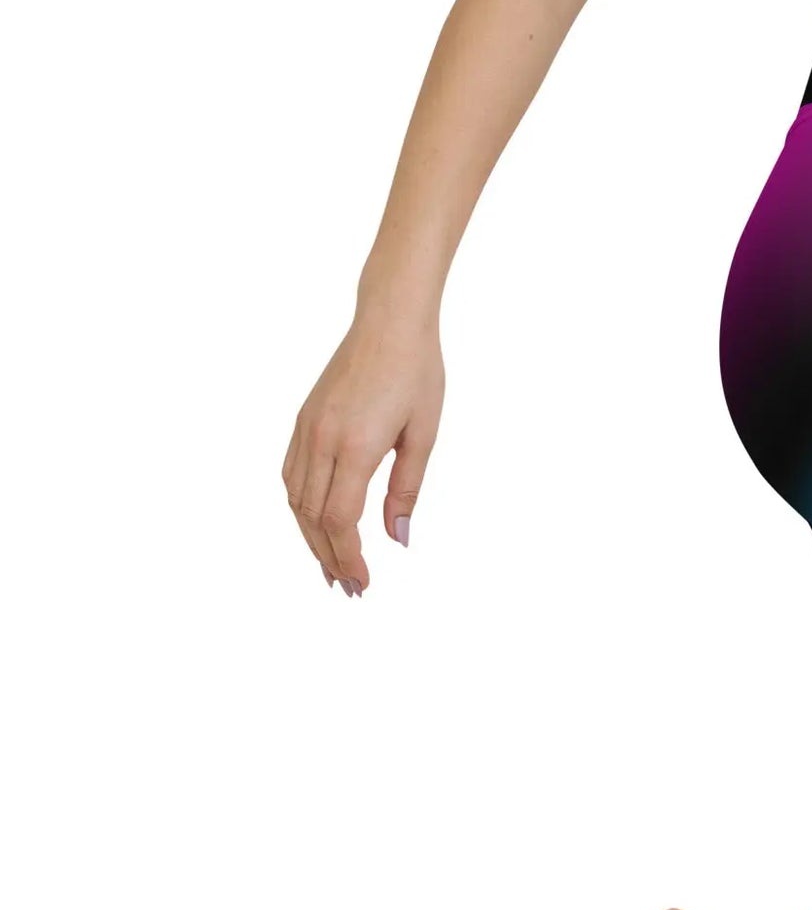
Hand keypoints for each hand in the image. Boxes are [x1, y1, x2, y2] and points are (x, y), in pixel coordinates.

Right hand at [283, 311, 444, 594]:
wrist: (389, 320)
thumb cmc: (416, 374)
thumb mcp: (422, 436)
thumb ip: (406, 489)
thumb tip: (398, 538)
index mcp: (355, 444)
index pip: (340, 518)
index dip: (348, 556)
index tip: (362, 584)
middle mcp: (322, 437)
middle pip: (313, 516)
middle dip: (328, 557)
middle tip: (347, 589)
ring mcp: (307, 427)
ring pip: (296, 498)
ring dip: (311, 537)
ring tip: (331, 566)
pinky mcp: (304, 419)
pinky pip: (291, 473)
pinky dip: (301, 507)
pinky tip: (316, 524)